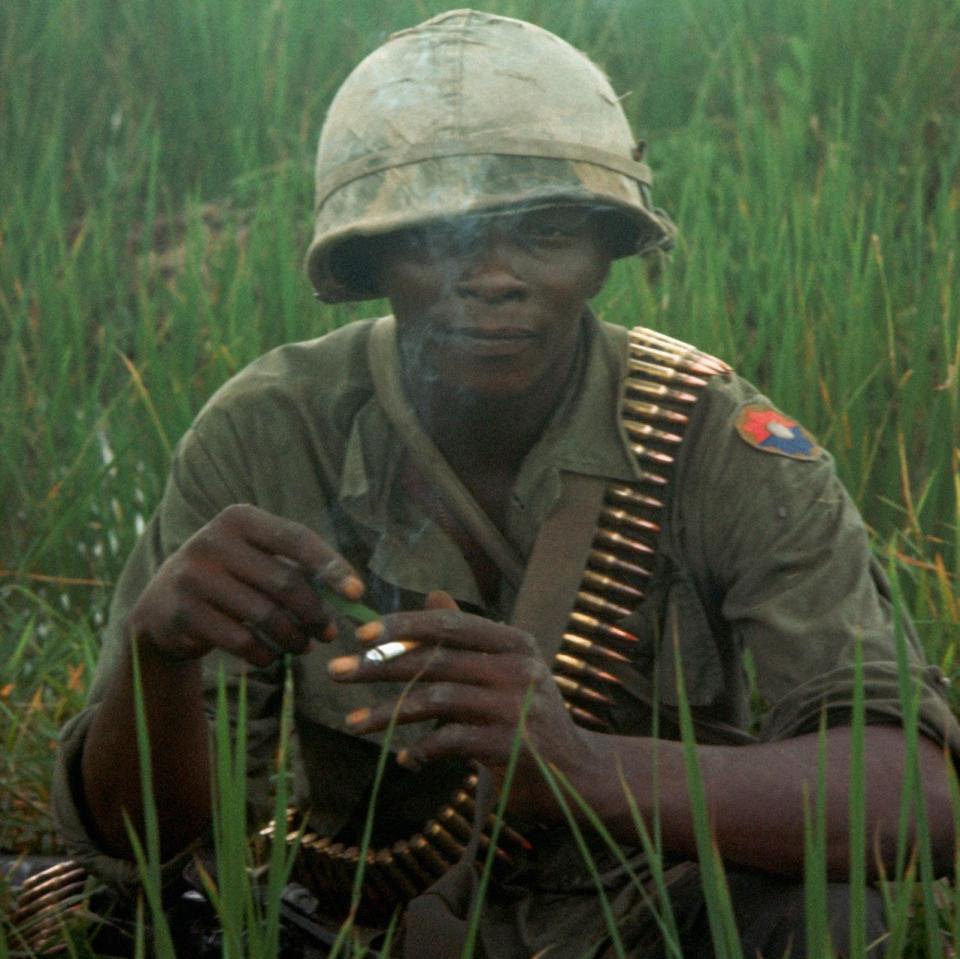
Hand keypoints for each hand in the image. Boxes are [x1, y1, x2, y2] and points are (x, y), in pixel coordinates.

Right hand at [127, 504, 363, 666]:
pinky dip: (264, 654)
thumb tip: (351, 593)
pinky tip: (271, 657)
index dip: (331, 566)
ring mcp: (194, 575)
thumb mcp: (254, 559)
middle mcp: (213, 540)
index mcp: (239, 518)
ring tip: (303, 646)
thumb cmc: (229, 579)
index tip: (356, 593)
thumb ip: (295, 567)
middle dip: (314, 613)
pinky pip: (240, 640)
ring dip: (293, 638)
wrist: (162, 606)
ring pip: (265, 615)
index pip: (297, 538)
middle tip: (327, 633)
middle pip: (285, 582)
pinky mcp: (183, 612)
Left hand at [327, 591, 592, 818]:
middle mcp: (519, 669)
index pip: (450, 625)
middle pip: (435, 659)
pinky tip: (405, 758)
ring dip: (386, 713)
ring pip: (434, 700)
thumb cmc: (531, 719)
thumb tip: (432, 595)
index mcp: (515, 644)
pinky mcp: (511, 747)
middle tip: (336, 673)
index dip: (402, 626)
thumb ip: (466, 639)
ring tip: (352, 723)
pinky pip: (448, 741)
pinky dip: (420, 750)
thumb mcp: (505, 671)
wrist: (579, 776)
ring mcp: (516, 707)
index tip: (359, 634)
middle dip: (379, 666)